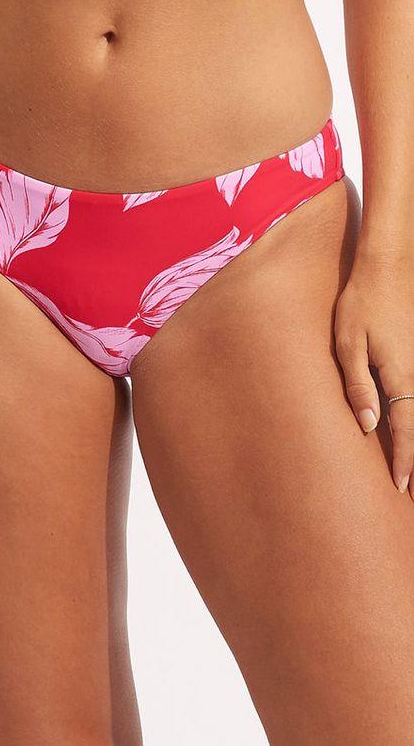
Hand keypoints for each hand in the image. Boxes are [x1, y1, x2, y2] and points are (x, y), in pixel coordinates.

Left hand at [334, 247, 413, 497]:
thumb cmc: (361, 303)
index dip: (404, 460)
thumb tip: (366, 425)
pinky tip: (411, 424)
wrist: (388, 264)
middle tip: (413, 489)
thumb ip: (358, 386)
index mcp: (401, 374)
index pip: (405, 429)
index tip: (401, 487)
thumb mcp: (347, 345)